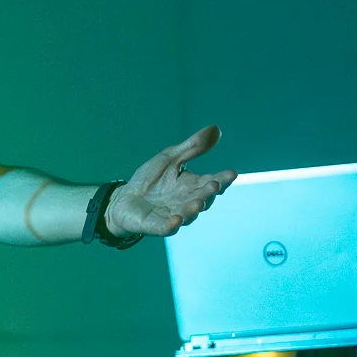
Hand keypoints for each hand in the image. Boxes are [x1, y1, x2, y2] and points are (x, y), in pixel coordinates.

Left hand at [102, 126, 234, 238]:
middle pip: (202, 199)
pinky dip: (171, 225)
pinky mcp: (155, 225)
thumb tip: (216, 129)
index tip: (232, 173)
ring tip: (198, 203)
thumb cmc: (150, 180)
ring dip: (193, 210)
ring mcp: (172, 215)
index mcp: (191, 186)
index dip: (222, 179)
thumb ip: (192, 147)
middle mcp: (186, 202)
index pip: (211, 181)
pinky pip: (165, 227)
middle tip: (215, 185)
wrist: (124, 199)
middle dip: (209, 193)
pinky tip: (176, 220)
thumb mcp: (170, 158)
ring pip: (187, 215)